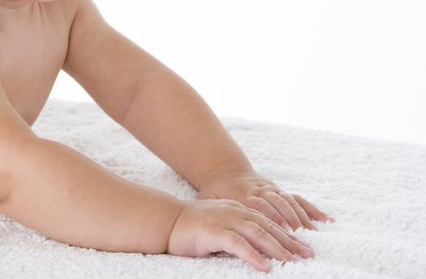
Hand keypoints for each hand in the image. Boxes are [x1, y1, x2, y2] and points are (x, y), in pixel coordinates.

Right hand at [168, 199, 313, 272]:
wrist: (166, 221)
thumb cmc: (191, 227)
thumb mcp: (219, 226)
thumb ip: (236, 232)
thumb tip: (257, 248)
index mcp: (236, 209)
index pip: (267, 221)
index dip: (286, 234)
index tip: (302, 246)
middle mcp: (234, 211)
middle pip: (268, 226)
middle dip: (289, 241)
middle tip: (307, 254)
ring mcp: (224, 219)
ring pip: (257, 233)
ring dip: (278, 248)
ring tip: (292, 261)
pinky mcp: (214, 231)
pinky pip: (238, 243)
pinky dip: (253, 255)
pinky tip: (265, 266)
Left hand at [197, 168, 334, 231]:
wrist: (222, 169)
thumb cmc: (213, 189)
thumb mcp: (207, 197)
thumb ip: (213, 209)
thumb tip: (212, 224)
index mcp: (243, 194)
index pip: (260, 209)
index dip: (273, 222)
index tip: (283, 235)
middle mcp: (260, 190)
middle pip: (279, 208)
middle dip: (292, 225)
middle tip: (302, 243)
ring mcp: (271, 189)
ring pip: (290, 202)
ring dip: (303, 219)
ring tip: (313, 236)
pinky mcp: (279, 189)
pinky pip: (297, 198)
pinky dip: (312, 208)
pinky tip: (327, 220)